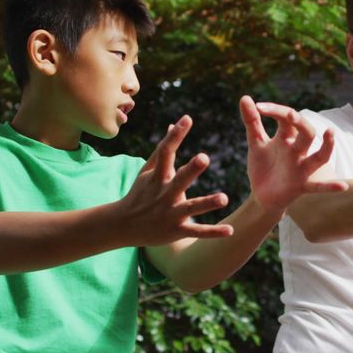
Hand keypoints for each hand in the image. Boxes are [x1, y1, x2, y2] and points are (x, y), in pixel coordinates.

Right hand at [119, 115, 232, 245]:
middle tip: (204, 157)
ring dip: (207, 203)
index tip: (187, 119)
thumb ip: (163, 149)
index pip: (165, 153)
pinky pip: (197, 232)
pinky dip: (213, 232)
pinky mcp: (176, 230)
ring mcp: (170, 213)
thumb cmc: (140, 193)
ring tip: (224, 198)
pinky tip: (230, 230)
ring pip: (191, 208)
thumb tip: (173, 124)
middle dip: (191, 170)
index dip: (175, 136)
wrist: (122, 226)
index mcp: (157, 177)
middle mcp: (164, 194)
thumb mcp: (147, 171)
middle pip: (179, 180)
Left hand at [243, 96, 347, 211]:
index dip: (275, 110)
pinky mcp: (301, 186)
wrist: (261, 196)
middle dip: (300, 122)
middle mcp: (298, 151)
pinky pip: (319, 187)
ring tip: (330, 132)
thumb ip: (252, 121)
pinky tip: (344, 187)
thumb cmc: (263, 166)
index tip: (257, 107)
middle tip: (289, 114)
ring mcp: (302, 168)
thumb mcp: (256, 143)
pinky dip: (331, 187)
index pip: (287, 118)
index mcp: (286, 138)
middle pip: (306, 132)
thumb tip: (245, 97)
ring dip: (327, 146)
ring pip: (319, 156)